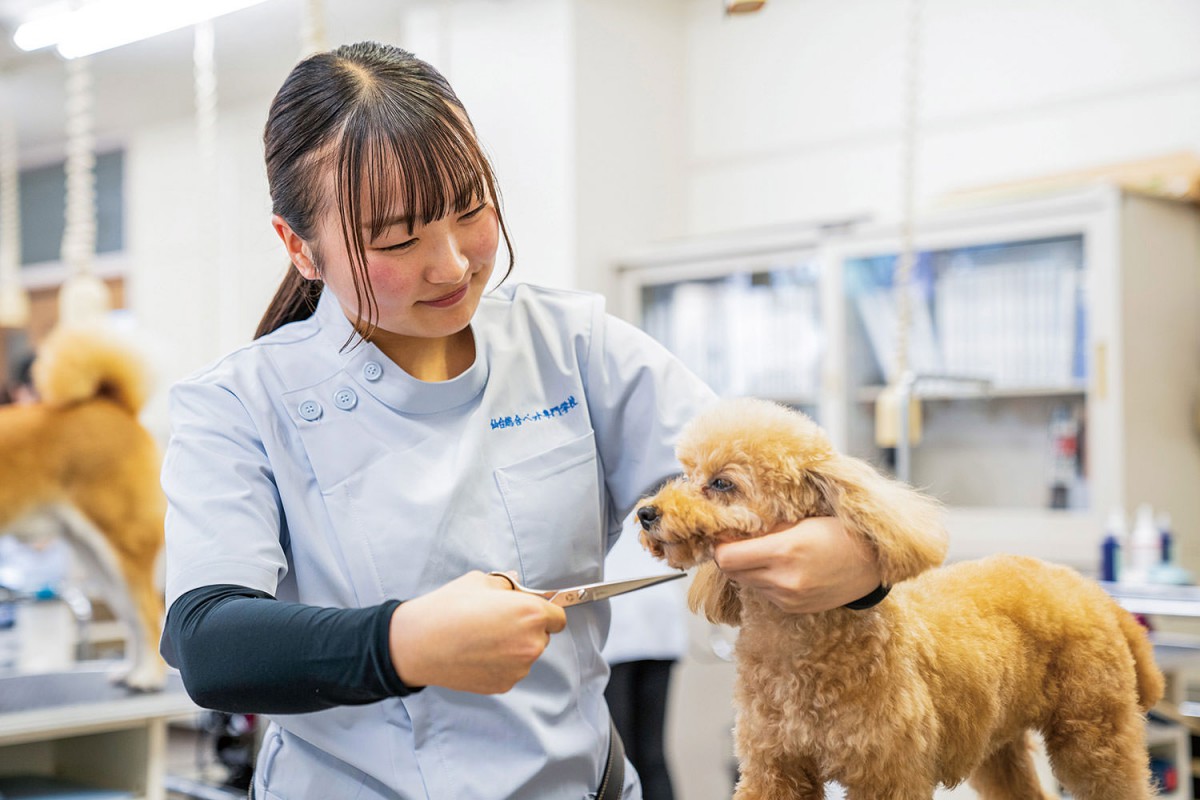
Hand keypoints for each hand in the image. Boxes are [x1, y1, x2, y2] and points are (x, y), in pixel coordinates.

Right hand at [388, 571, 566, 693]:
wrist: (420, 644)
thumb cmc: (448, 608)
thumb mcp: (480, 582)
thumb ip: (506, 588)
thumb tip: (514, 592)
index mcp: (531, 613)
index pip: (558, 617)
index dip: (544, 612)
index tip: (531, 611)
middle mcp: (531, 643)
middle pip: (542, 636)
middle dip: (526, 628)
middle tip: (498, 622)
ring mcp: (518, 668)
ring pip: (526, 654)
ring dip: (513, 647)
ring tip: (482, 638)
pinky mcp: (504, 685)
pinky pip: (511, 670)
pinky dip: (500, 663)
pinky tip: (477, 654)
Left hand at [713, 517, 880, 613]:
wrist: (872, 564)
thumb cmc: (840, 533)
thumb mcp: (802, 521)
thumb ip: (766, 528)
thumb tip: (734, 528)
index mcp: (783, 551)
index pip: (726, 558)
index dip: (719, 545)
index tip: (724, 535)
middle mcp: (783, 580)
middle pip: (732, 572)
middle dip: (731, 556)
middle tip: (739, 541)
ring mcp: (788, 599)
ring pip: (746, 582)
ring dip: (748, 569)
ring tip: (766, 553)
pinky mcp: (793, 608)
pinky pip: (764, 593)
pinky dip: (764, 580)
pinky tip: (781, 568)